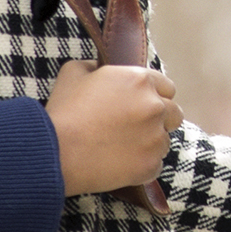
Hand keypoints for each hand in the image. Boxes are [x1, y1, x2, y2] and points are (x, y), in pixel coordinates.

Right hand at [48, 58, 180, 197]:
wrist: (57, 152)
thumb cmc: (64, 111)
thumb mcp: (74, 72)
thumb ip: (94, 65)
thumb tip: (99, 68)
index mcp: (140, 80)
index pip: (167, 87)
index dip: (153, 96)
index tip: (139, 105)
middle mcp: (155, 106)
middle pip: (174, 113)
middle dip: (158, 119)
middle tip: (134, 127)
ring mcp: (156, 137)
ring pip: (164, 140)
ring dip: (150, 143)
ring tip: (123, 147)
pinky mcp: (151, 165)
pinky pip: (156, 165)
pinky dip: (142, 165)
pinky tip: (121, 163)